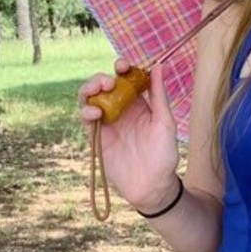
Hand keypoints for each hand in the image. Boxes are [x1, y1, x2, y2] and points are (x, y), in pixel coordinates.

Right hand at [78, 59, 179, 212]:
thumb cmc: (163, 155)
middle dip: (101, 78)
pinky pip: (86, 119)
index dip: (121, 68)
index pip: (125, 78)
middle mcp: (120, 110)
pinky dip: (86, 111)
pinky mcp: (97, 137)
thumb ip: (158, 94)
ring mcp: (107, 123)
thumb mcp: (165, 122)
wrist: (152, 186)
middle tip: (108, 82)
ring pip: (89, 98)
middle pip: (102, 85)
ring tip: (98, 92)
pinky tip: (95, 112)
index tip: (122, 66)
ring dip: (89, 90)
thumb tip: (157, 65)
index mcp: (138, 103)